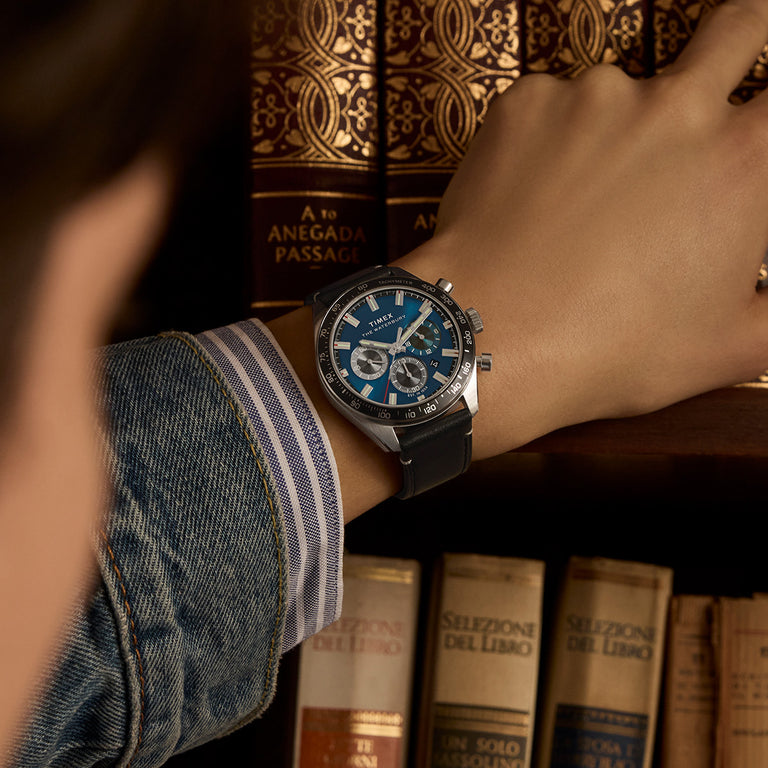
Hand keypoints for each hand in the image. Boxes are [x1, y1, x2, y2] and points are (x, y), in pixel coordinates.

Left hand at [396, 0, 767, 458]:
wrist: (495, 337)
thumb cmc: (614, 351)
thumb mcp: (731, 347)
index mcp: (740, 161)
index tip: (756, 125)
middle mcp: (674, 107)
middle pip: (737, 28)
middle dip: (747, 32)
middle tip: (721, 68)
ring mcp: (592, 96)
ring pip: (619, 92)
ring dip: (613, 128)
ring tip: (577, 203)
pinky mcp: (524, 105)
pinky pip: (548, 109)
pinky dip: (546, 142)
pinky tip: (529, 200)